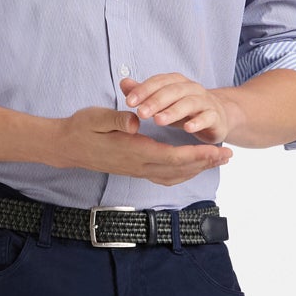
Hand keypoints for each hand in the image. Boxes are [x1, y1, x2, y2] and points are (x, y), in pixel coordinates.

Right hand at [51, 103, 234, 182]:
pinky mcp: (135, 170)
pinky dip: (183, 173)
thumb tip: (135, 121)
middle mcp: (139, 165)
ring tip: (217, 161)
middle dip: (206, 163)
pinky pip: (165, 177)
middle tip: (229, 156)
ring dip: (198, 169)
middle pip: (180, 169)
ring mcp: (137, 170)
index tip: (218, 150)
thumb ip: (117, 119)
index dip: (198, 155)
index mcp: (134, 152)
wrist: (67, 146)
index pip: (173, 156)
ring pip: (175, 175)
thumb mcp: (97, 118)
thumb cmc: (82, 128)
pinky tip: (192, 167)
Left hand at [119, 73, 232, 143]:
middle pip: (173, 91)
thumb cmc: (184, 110)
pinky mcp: (215, 117)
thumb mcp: (163, 101)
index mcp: (177, 82)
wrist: (217, 117)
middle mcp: (192, 88)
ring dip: (173, 111)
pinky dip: (198, 122)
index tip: (129, 102)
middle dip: (156, 101)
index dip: (144, 90)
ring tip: (158, 121)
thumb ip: (144, 92)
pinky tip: (188, 129)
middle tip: (141, 112)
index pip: (159, 81)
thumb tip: (124, 82)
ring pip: (189, 103)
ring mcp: (205, 102)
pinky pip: (208, 117)